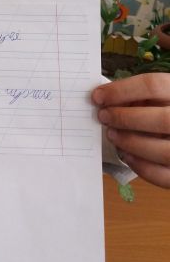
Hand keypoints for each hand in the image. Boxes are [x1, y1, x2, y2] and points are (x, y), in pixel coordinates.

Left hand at [92, 73, 169, 188]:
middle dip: (126, 118)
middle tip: (103, 117)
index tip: (97, 96)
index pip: (153, 85)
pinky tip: (126, 156)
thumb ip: (135, 97)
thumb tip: (103, 101)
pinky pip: (164, 175)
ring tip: (111, 135)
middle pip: (162, 119)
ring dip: (131, 143)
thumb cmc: (159, 110)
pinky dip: (142, 167)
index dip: (121, 90)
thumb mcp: (153, 97)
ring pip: (164, 151)